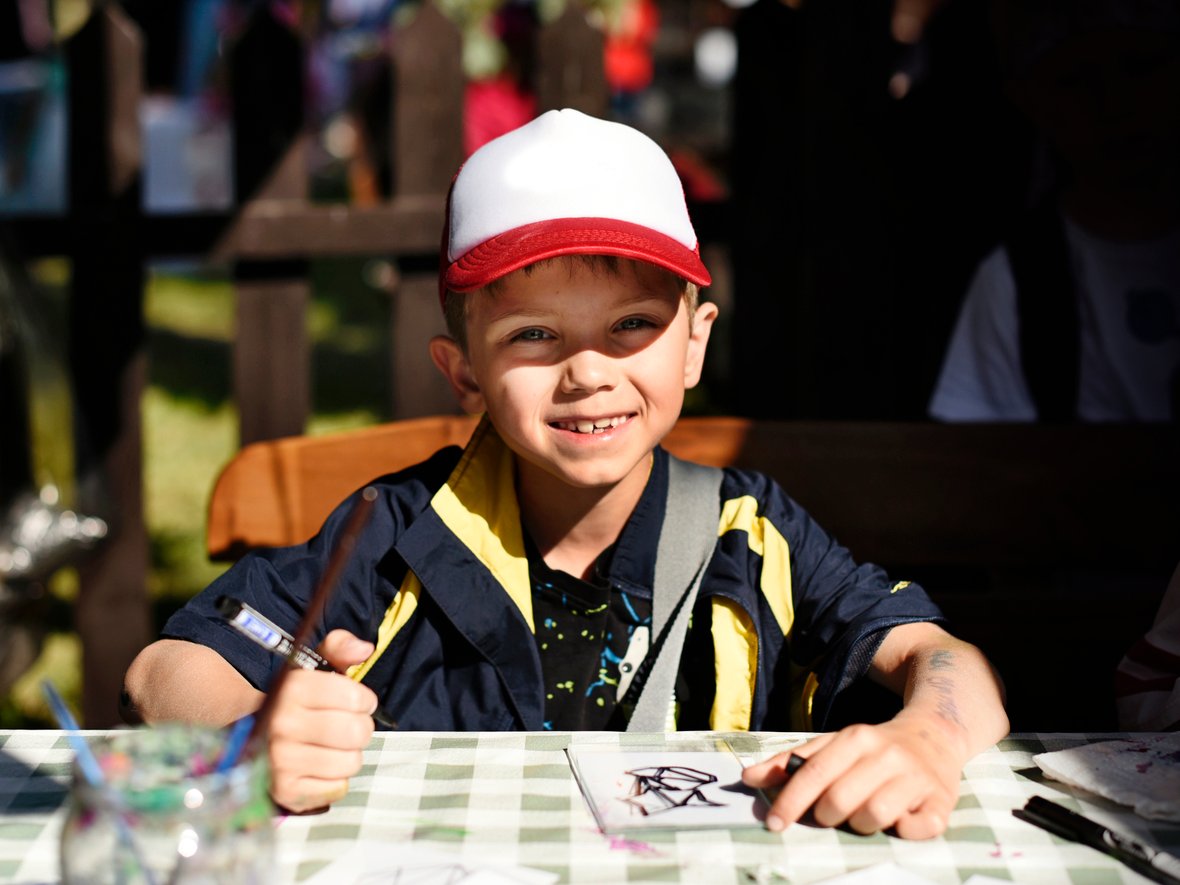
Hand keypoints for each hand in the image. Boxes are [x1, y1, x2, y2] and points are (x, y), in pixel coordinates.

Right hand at [265, 630, 377, 812]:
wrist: (254, 738)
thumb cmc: (297, 703)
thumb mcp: (314, 666)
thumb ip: (340, 648)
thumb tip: (364, 649)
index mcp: (292, 689)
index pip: (354, 696)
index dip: (364, 700)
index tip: (357, 702)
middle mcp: (283, 723)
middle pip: (356, 731)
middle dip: (360, 728)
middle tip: (348, 727)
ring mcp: (281, 759)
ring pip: (351, 762)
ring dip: (349, 755)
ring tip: (334, 747)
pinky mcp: (285, 790)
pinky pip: (337, 788)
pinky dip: (337, 780)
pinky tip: (322, 768)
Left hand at [741, 717, 963, 839]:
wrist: (934, 736)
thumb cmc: (872, 749)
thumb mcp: (832, 746)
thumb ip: (791, 762)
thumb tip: (747, 779)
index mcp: (855, 737)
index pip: (813, 773)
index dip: (789, 801)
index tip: (772, 824)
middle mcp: (886, 754)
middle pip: (839, 800)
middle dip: (826, 816)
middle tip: (830, 814)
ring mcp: (916, 777)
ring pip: (873, 817)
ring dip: (861, 825)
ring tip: (864, 814)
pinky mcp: (942, 802)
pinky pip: (915, 830)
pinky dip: (904, 832)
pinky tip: (900, 821)